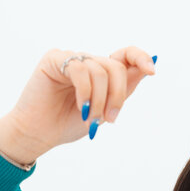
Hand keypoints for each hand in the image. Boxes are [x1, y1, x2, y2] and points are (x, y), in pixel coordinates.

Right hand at [3, 46, 156, 156]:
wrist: (38, 134)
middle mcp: (87, 63)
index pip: (125, 55)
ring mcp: (71, 60)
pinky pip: (80, 69)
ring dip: (99, 99)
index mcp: (100, 74)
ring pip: (100, 70)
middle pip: (116, 67)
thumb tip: (148, 68)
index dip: (141, 57)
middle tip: (109, 118)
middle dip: (117, 95)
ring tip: (90, 117)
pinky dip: (84, 91)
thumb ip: (123, 90)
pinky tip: (80, 106)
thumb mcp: (104, 110)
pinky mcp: (54, 59)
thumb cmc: (66, 123)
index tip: (152, 71)